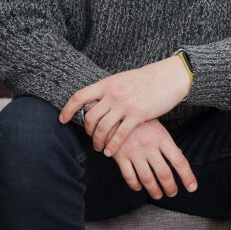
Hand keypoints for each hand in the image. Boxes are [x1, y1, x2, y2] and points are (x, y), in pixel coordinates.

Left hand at [59, 56, 190, 153]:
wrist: (168, 77)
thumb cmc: (146, 79)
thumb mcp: (122, 79)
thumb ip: (108, 90)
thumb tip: (95, 99)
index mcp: (106, 83)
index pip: (79, 96)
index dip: (68, 109)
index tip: (62, 119)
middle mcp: (112, 94)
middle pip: (90, 116)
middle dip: (87, 131)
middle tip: (91, 137)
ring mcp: (125, 104)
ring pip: (103, 128)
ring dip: (98, 141)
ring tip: (100, 148)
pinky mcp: (138, 115)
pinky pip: (120, 134)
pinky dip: (112, 145)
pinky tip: (110, 152)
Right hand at [106, 120, 197, 198]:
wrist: (115, 111)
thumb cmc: (140, 120)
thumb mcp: (157, 127)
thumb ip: (167, 143)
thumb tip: (179, 158)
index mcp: (162, 137)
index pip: (179, 161)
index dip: (188, 177)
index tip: (192, 188)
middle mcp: (149, 146)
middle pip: (164, 173)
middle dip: (170, 187)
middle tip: (172, 193)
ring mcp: (134, 152)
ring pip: (147, 178)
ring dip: (154, 190)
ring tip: (158, 195)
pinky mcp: (120, 156)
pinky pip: (129, 176)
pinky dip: (135, 185)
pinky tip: (139, 187)